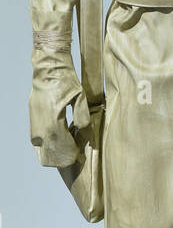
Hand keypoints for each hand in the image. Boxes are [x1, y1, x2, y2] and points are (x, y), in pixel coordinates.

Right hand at [29, 43, 89, 166]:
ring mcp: (34, 117)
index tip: (76, 157)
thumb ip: (82, 114)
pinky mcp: (33, 115)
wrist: (48, 66)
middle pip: (47, 147)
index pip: (59, 142)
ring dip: (49, 152)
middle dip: (59, 156)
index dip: (68, 152)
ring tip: (61, 157)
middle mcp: (41, 119)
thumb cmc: (66, 79)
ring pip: (39, 144)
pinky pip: (35, 136)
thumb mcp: (80, 96)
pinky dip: (43, 144)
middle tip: (70, 161)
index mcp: (53, 115)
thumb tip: (84, 130)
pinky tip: (51, 147)